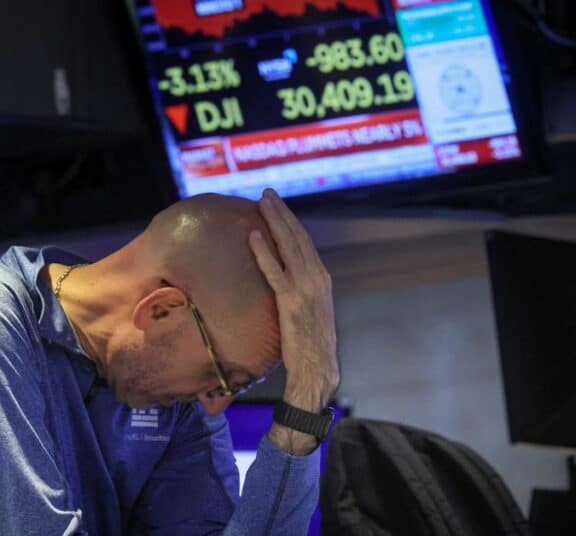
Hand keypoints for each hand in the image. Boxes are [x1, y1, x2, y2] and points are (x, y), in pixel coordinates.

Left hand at [250, 189, 339, 453]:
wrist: (318, 369)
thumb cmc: (309, 344)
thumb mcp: (308, 310)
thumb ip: (298, 291)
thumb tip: (280, 279)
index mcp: (322, 279)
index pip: (305, 242)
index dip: (290, 222)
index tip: (277, 205)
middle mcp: (317, 278)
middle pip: (298, 237)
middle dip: (282, 213)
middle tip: (267, 193)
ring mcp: (306, 289)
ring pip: (289, 247)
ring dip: (274, 221)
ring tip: (261, 202)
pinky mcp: (291, 302)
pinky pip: (275, 271)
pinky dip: (264, 252)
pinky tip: (253, 236)